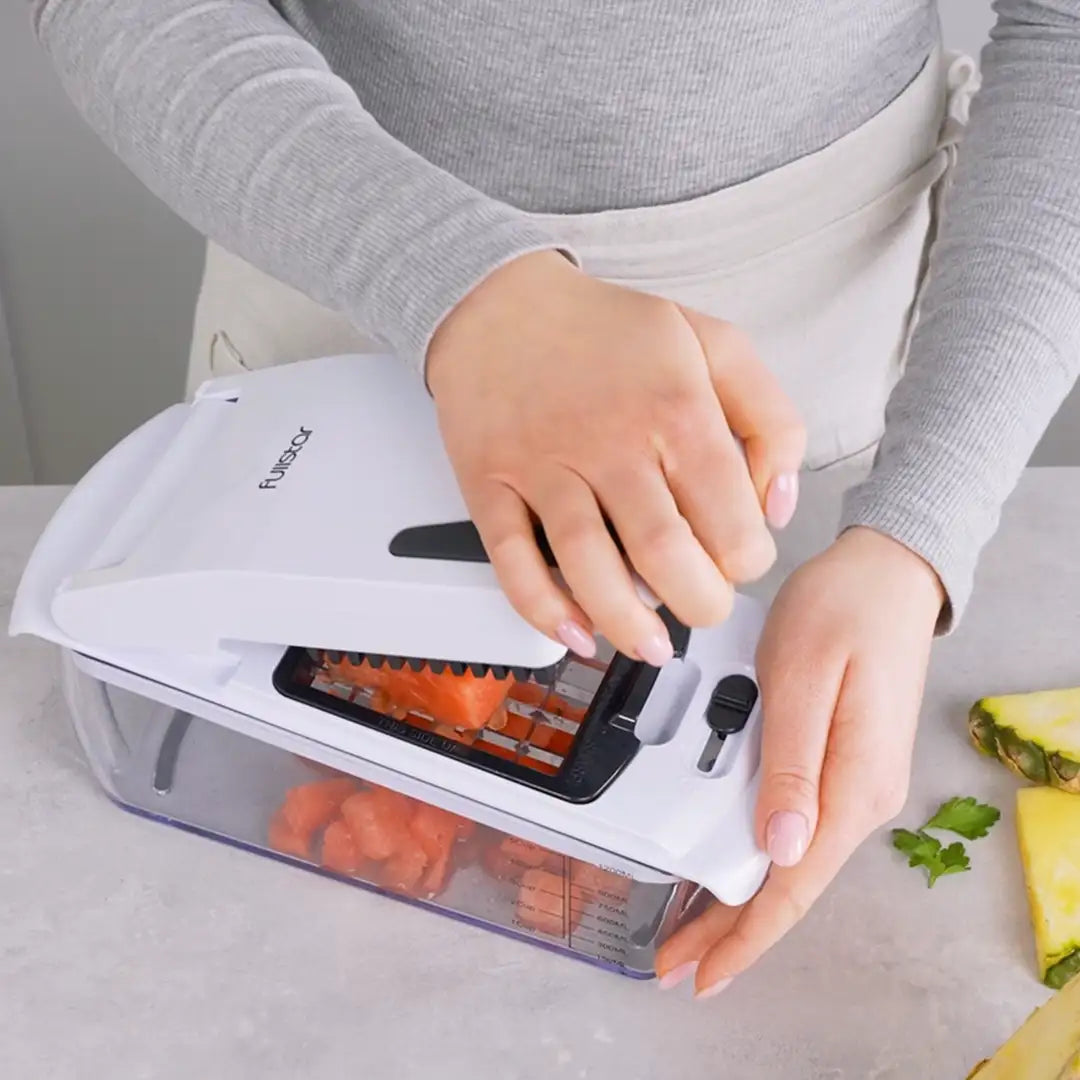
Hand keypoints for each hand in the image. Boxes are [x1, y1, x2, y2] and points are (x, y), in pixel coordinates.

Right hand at [426, 250, 805, 662]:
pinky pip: (513, 563)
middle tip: (702, 604)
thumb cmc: (606, 331)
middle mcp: (610, 443)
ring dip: (627, 624)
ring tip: (650, 642)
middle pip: (665, 556)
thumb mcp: (714, 343)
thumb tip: (777, 501)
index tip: (739, 560)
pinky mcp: (491, 486)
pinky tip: (573, 630)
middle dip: (698, 605)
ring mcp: (544, 468)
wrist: (498, 303)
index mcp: (675, 410)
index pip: (730, 520)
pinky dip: (543, 610)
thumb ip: (770, 419)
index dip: (746, 562)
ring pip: (589, 570)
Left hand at [654, 526, 944, 996]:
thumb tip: (779, 848)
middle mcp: (858, 795)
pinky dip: (750, 850)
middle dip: (728, 928)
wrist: (886, 573)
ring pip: (785, 859)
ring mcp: (849, 781)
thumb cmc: (844, 611)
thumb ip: (791, 765)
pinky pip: (787, 822)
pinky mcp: (835, 762)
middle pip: (786, 883)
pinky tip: (723, 860)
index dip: (745, 936)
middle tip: (672, 960)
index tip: (703, 974)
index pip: (793, 885)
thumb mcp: (804, 679)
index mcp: (853, 785)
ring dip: (735, 893)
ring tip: (686, 924)